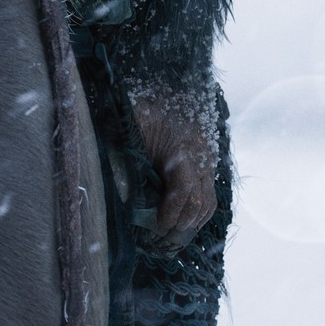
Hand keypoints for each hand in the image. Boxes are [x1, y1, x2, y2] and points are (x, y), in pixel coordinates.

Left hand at [130, 83, 218, 247]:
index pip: (183, 190)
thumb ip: (121, 154)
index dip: (171, 214)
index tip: (155, 229)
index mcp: (181, 147)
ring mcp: (207, 157)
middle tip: (159, 247)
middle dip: (180, 229)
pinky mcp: (207, 159)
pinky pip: (208, 193)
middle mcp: (200, 155)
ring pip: (208, 203)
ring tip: (170, 243)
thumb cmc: (142, 102)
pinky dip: (196, 213)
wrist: (166, 78)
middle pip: (200, 204)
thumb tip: (116, 192)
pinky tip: (180, 225)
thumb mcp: (128, 125)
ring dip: (190, 226)